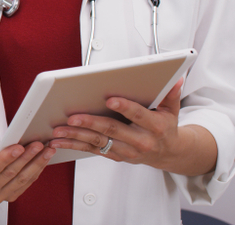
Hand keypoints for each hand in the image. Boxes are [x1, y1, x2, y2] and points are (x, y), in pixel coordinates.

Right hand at [0, 132, 54, 202]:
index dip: (6, 158)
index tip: (19, 147)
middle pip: (9, 174)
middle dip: (26, 158)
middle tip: (38, 145)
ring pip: (21, 180)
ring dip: (36, 164)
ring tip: (46, 150)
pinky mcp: (9, 196)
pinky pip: (26, 184)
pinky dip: (36, 170)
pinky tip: (42, 159)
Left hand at [48, 80, 216, 175]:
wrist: (169, 153)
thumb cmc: (166, 127)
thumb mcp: (173, 110)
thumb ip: (171, 94)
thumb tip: (175, 78)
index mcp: (155, 127)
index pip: (139, 116)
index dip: (125, 108)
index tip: (110, 99)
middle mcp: (140, 141)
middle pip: (112, 130)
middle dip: (91, 123)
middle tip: (73, 116)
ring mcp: (126, 151)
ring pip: (98, 143)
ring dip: (76, 136)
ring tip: (59, 131)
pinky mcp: (115, 156)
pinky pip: (92, 150)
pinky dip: (74, 145)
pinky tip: (58, 142)